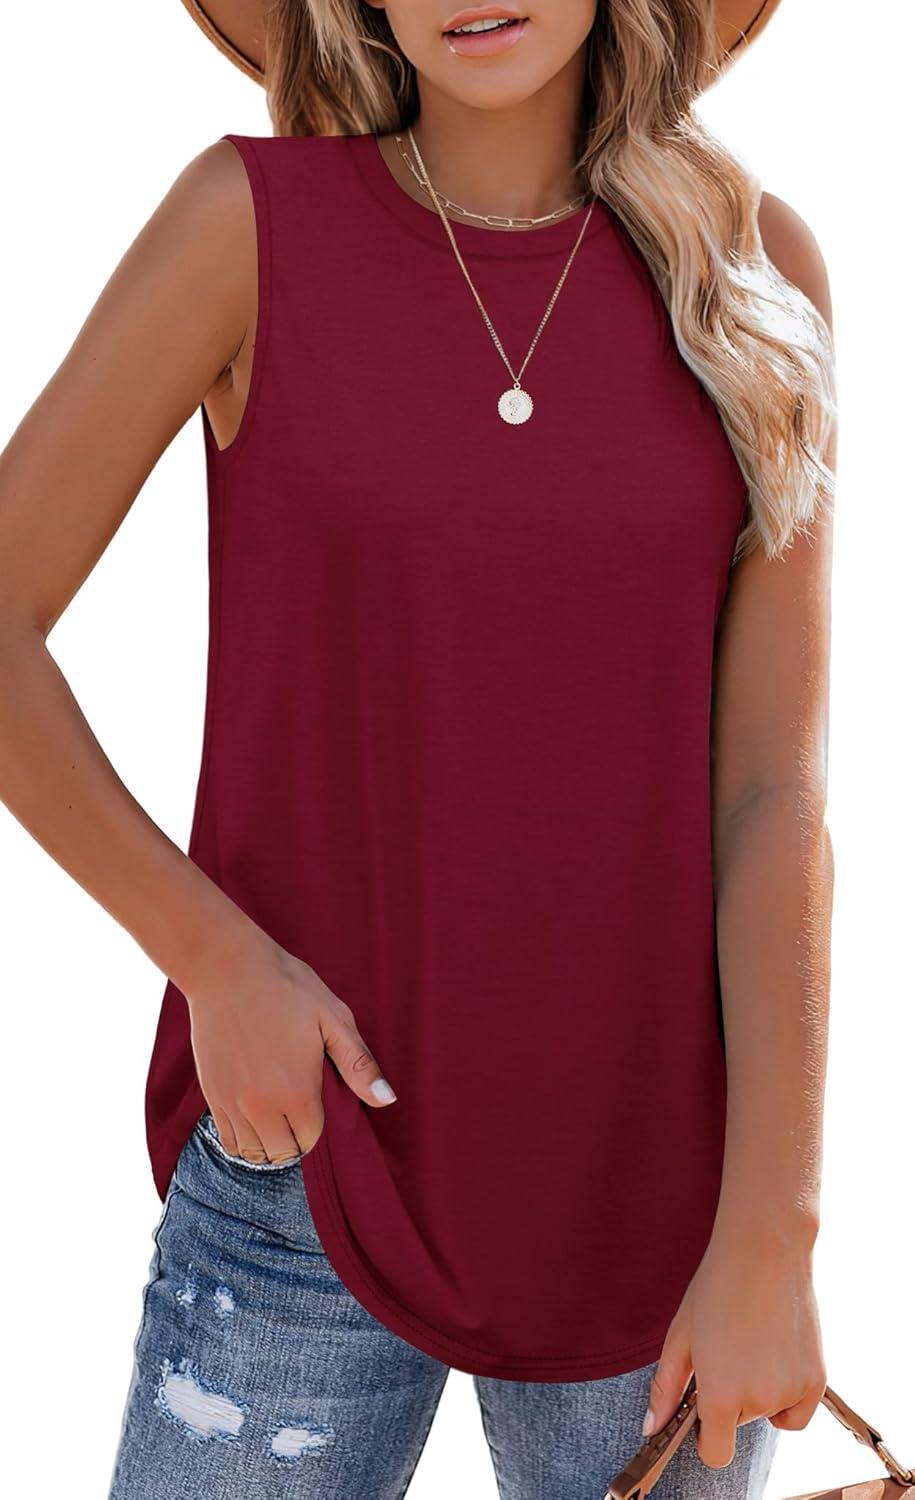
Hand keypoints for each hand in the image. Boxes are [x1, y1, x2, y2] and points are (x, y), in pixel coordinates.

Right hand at [184, 921, 396, 1163]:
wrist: (226, 968)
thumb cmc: (286, 987)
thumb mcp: (333, 1018)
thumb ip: (359, 1065)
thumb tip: (387, 1100)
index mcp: (297, 1092)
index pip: (310, 1140)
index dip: (317, 1126)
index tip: (317, 1104)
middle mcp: (262, 1107)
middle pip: (282, 1154)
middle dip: (294, 1140)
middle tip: (298, 1113)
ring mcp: (232, 1103)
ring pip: (252, 1153)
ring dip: (268, 1144)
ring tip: (276, 1118)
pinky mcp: (211, 1093)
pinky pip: (227, 1140)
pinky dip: (241, 1138)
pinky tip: (252, 1116)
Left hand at [642, 1214, 825, 1467]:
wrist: (764, 1251)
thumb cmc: (716, 1288)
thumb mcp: (680, 1336)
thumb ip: (665, 1388)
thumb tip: (651, 1428)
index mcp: (720, 1396)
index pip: (715, 1453)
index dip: (706, 1436)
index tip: (704, 1411)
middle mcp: (758, 1402)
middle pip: (738, 1423)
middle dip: (730, 1396)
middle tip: (728, 1347)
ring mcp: (791, 1391)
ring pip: (767, 1412)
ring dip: (759, 1390)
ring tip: (752, 1340)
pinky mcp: (817, 1380)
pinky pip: (797, 1411)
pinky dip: (788, 1396)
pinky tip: (776, 1357)